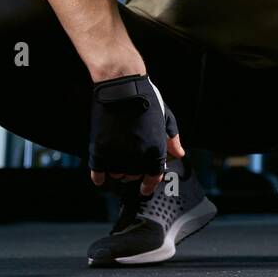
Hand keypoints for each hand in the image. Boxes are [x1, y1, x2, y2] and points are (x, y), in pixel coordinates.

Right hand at [88, 74, 185, 194]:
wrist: (122, 87)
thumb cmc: (146, 100)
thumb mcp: (166, 118)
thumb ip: (172, 139)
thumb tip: (179, 153)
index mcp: (156, 151)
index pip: (153, 177)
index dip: (149, 185)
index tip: (144, 189)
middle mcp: (138, 158)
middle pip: (134, 176)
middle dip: (134, 171)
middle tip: (131, 157)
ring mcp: (118, 156)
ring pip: (117, 174)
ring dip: (118, 169)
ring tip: (118, 155)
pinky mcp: (100, 151)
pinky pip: (98, 173)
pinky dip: (98, 176)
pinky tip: (99, 176)